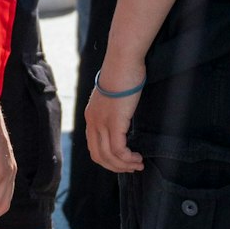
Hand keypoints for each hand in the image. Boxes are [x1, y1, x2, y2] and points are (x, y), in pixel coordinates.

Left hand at [85, 57, 146, 173]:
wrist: (123, 61)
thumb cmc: (123, 73)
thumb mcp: (114, 96)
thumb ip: (114, 109)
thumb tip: (123, 117)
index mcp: (91, 117)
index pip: (94, 148)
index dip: (108, 160)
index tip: (123, 161)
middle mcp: (93, 122)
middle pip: (99, 156)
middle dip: (116, 167)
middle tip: (132, 167)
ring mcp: (102, 123)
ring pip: (109, 156)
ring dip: (124, 165)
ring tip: (138, 164)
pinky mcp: (114, 122)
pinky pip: (118, 150)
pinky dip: (128, 158)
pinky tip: (137, 157)